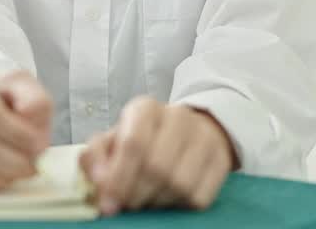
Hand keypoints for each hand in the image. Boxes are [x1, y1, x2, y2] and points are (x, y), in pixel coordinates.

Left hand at [79, 96, 236, 214]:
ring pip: (179, 184)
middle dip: (136, 194)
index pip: (134, 144)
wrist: (189, 132)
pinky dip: (179, 207)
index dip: (118, 179)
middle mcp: (178, 117)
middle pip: (156, 167)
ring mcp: (204, 139)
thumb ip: (96, 157)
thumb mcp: (112, 140)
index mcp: (145, 109)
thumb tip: (97, 181)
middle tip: (126, 206)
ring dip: (157, 202)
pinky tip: (167, 201)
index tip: (107, 204)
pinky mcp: (220, 162)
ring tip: (146, 201)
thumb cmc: (143, 140)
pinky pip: (199, 197)